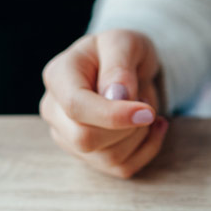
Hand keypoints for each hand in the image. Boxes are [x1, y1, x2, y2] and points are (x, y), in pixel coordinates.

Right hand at [40, 29, 167, 177]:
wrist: (129, 65)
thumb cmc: (123, 51)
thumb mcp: (124, 42)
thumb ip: (118, 64)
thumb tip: (116, 95)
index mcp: (58, 77)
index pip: (76, 107)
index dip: (113, 115)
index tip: (147, 111)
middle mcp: (55, 111)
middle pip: (85, 139)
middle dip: (127, 127)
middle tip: (145, 104)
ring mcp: (68, 136)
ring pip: (107, 157)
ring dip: (140, 136)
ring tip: (147, 110)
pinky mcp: (89, 155)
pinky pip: (122, 167)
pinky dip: (148, 149)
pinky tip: (154, 127)